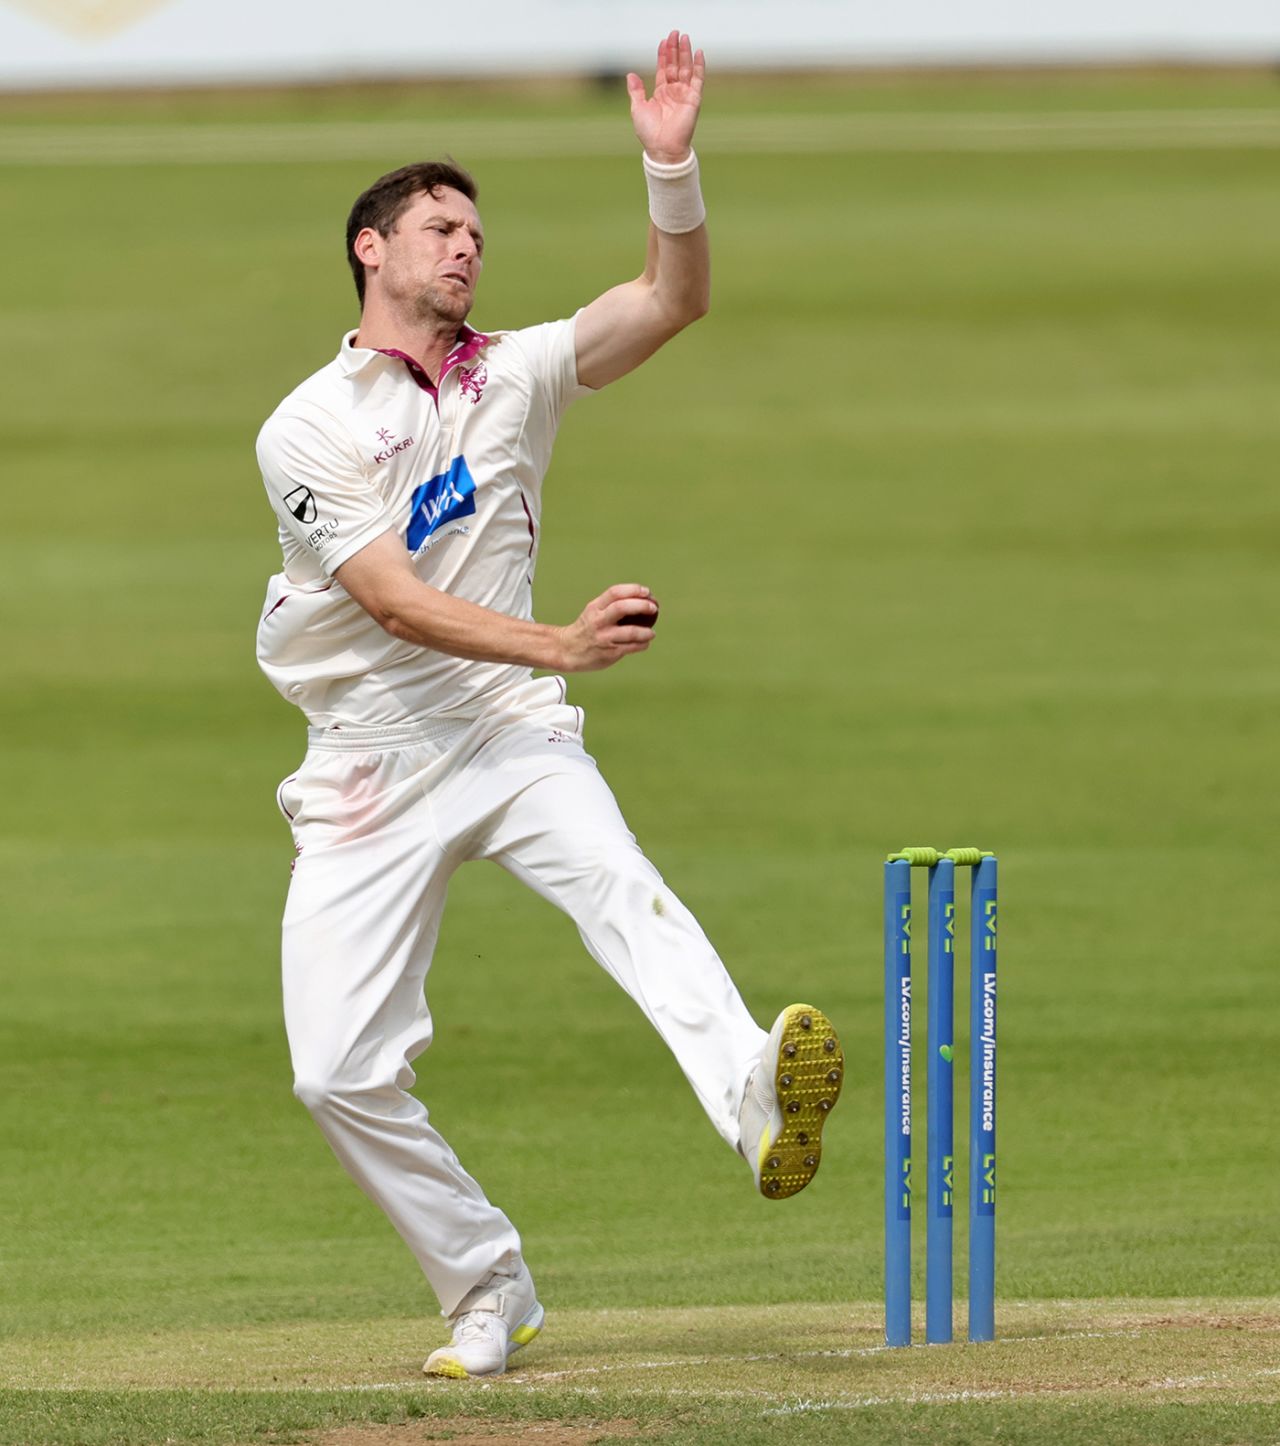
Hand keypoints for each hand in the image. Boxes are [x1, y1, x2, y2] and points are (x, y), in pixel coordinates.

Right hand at [556, 584, 659, 671]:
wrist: (567, 650)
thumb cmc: (587, 629)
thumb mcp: (593, 611)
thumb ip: (612, 605)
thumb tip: (643, 600)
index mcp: (595, 607)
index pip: (615, 592)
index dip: (633, 590)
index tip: (647, 592)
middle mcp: (598, 621)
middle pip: (622, 608)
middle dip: (642, 606)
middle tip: (654, 608)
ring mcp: (603, 637)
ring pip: (630, 632)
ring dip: (646, 632)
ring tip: (651, 633)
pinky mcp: (609, 652)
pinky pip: (631, 647)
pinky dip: (642, 644)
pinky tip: (645, 643)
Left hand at [626, 30, 704, 163]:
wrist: (662, 148)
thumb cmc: (649, 132)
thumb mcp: (638, 108)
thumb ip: (636, 91)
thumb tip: (630, 74)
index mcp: (661, 93)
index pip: (663, 69)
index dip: (663, 55)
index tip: (664, 41)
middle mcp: (673, 92)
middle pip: (675, 65)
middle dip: (675, 49)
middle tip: (675, 33)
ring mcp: (684, 94)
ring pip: (686, 68)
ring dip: (686, 53)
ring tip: (684, 37)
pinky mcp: (694, 99)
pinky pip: (698, 79)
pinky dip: (699, 66)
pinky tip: (699, 52)